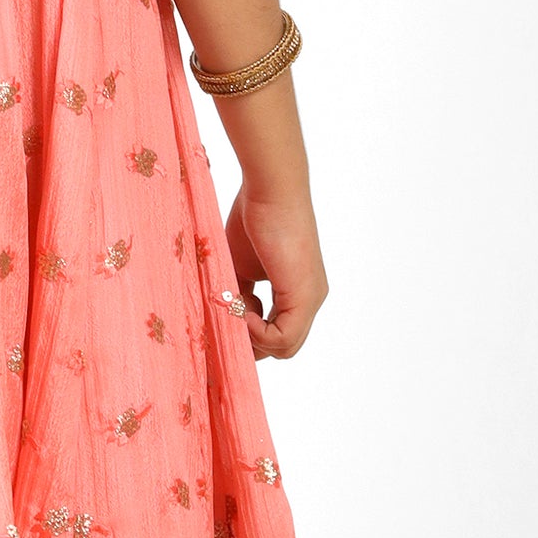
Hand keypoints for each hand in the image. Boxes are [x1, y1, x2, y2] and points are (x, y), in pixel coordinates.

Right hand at [226, 186, 327, 359]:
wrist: (270, 189)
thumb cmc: (254, 216)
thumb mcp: (242, 266)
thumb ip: (240, 294)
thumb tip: (232, 319)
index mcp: (297, 291)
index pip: (278, 334)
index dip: (250, 336)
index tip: (227, 317)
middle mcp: (310, 298)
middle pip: (283, 347)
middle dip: (251, 343)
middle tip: (227, 322)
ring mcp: (310, 299)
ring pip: (285, 348)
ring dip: (252, 338)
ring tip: (233, 310)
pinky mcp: (304, 296)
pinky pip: (283, 339)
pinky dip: (258, 334)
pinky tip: (242, 311)